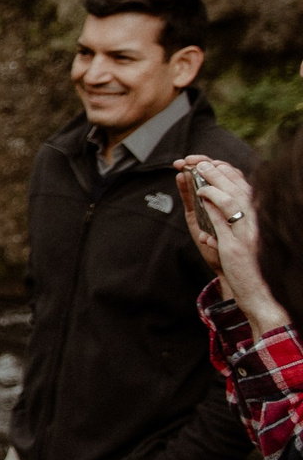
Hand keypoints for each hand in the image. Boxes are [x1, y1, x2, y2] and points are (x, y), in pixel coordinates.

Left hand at [177, 157, 286, 332]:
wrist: (262, 299)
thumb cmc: (253, 274)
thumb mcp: (243, 246)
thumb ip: (231, 228)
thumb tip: (213, 214)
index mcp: (261, 221)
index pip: (245, 188)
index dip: (227, 173)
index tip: (210, 163)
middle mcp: (258, 224)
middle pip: (239, 188)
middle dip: (217, 171)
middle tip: (198, 160)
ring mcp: (248, 234)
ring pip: (232, 198)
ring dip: (213, 180)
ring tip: (197, 168)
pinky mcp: (237, 246)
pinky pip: (223, 218)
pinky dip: (212, 202)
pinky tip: (201, 192)